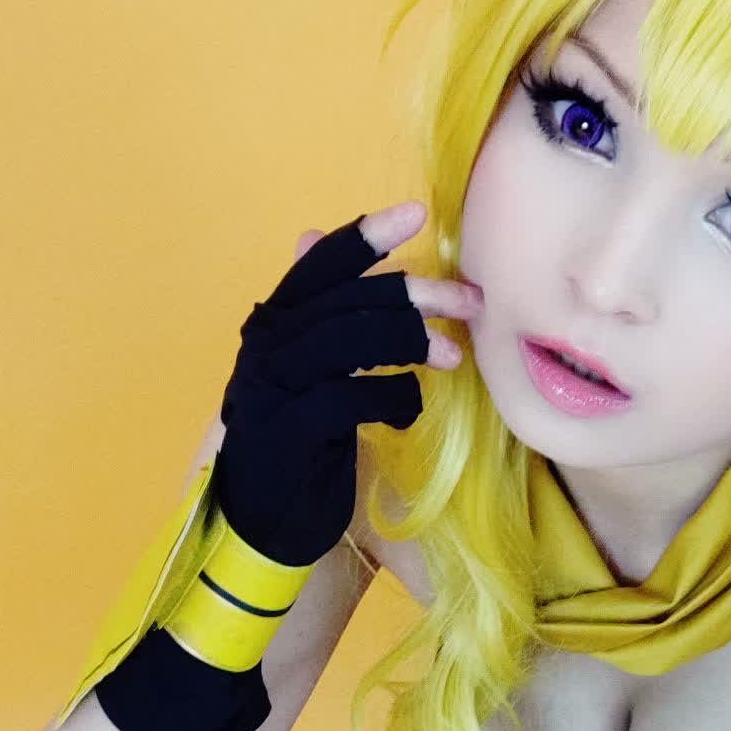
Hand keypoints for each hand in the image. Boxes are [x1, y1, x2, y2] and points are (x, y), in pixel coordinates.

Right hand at [214, 200, 483, 566]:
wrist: (259, 516)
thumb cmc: (295, 439)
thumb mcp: (308, 367)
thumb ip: (319, 311)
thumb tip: (312, 235)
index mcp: (276, 321)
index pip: (323, 265)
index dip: (368, 236)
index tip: (418, 214)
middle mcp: (267, 344)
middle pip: (349, 299)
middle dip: (416, 294)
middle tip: (471, 301)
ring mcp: (271, 385)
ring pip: (348, 340)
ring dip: (410, 341)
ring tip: (453, 356)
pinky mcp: (285, 430)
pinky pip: (348, 398)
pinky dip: (390, 398)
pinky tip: (408, 410)